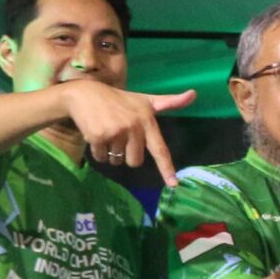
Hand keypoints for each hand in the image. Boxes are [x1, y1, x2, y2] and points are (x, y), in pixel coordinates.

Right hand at [62, 81, 195, 185]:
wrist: (85, 94)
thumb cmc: (119, 99)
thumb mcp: (145, 100)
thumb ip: (169, 102)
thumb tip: (194, 94)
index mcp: (147, 121)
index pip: (160, 149)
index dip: (167, 168)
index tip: (173, 184)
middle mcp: (133, 127)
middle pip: (135, 161)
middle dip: (127, 156)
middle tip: (120, 138)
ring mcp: (115, 132)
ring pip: (116, 160)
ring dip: (111, 153)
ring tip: (107, 133)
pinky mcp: (98, 136)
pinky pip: (102, 158)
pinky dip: (98, 151)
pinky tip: (96, 134)